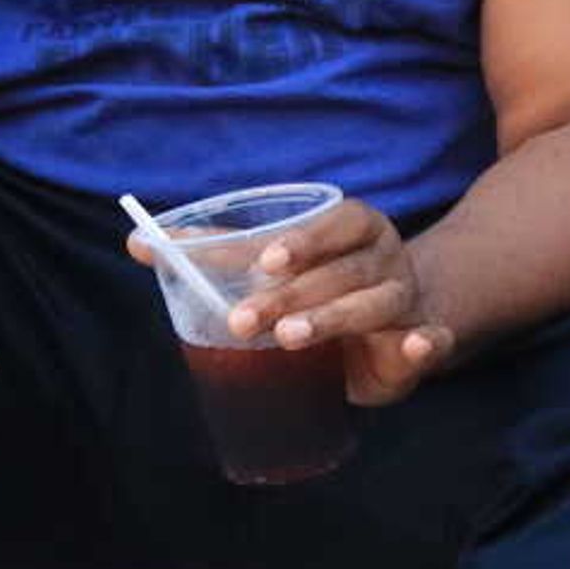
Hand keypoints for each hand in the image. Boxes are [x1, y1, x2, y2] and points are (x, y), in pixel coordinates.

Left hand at [153, 198, 453, 408]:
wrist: (398, 317)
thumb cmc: (322, 281)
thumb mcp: (277, 261)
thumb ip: (219, 251)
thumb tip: (137, 242)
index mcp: (354, 228)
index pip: (334, 223)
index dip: (303, 240)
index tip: (264, 261)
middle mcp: (384, 257)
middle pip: (344, 270)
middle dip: (294, 294)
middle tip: (245, 321)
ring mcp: (405, 298)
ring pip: (377, 304)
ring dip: (336, 318)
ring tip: (291, 339)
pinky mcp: (421, 341)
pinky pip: (432, 338)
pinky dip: (426, 342)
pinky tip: (415, 345)